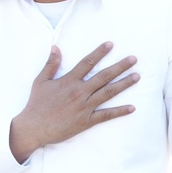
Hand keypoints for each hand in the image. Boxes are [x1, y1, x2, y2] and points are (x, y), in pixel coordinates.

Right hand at [8, 42, 138, 162]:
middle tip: (134, 59)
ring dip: (124, 84)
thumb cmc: (36, 104)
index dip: (99, 53)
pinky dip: (120, 111)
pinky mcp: (87, 121)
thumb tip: (56, 47)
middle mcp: (79, 92)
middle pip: (103, 76)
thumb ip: (50, 64)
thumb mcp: (40, 81)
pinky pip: (106, 115)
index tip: (111, 44)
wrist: (34, 128)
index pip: (87, 63)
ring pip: (108, 93)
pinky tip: (132, 107)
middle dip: (120, 66)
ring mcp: (85, 107)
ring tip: (137, 76)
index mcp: (68, 81)